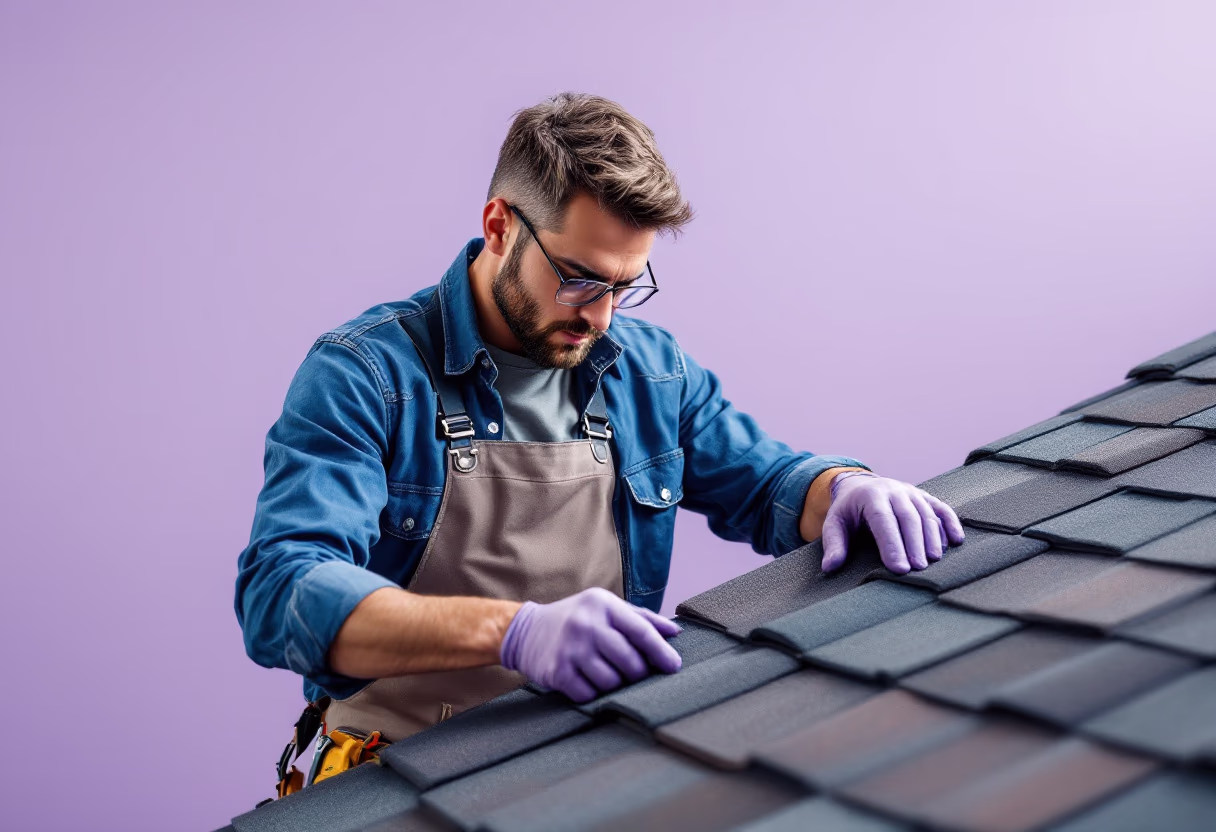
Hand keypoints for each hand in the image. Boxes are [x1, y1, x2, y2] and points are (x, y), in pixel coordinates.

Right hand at [499, 587, 682, 702]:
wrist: (526, 630)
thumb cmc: (576, 619)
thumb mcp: (606, 608)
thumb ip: (641, 619)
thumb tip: (675, 633)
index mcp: (604, 605)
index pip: (641, 631)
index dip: (661, 652)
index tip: (674, 667)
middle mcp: (587, 625)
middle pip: (630, 662)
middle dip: (638, 673)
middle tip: (633, 673)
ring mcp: (570, 649)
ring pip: (611, 682)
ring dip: (614, 684)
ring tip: (605, 673)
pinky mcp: (557, 671)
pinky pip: (589, 694)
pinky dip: (593, 693)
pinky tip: (586, 681)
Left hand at [822, 472, 965, 574]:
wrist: (861, 486)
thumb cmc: (848, 511)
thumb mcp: (835, 524)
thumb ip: (834, 544)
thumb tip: (829, 567)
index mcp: (871, 496)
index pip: (883, 520)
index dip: (892, 544)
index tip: (898, 568)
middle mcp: (894, 491)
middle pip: (908, 517)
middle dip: (914, 544)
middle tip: (918, 569)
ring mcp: (912, 493)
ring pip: (926, 514)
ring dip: (933, 538)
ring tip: (934, 561)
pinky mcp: (925, 497)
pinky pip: (941, 508)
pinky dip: (951, 523)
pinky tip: (956, 541)